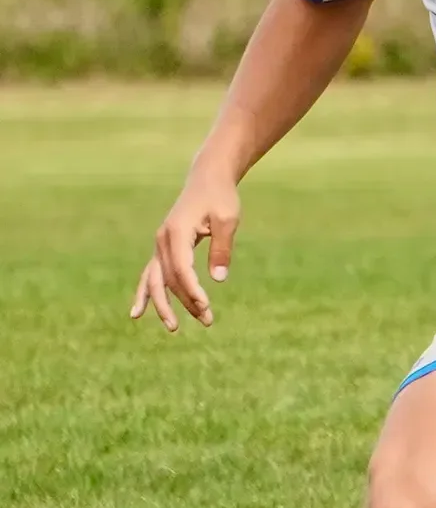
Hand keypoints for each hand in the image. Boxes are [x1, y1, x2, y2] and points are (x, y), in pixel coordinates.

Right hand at [130, 167, 240, 331]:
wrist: (207, 179)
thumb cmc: (220, 197)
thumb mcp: (227, 219)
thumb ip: (222, 248)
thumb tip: (218, 279)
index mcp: (177, 232)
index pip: (182, 269)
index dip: (192, 290)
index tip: (207, 305)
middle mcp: (162, 240)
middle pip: (168, 279)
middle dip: (184, 302)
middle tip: (206, 320)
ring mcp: (159, 244)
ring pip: (157, 280)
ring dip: (165, 304)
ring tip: (173, 328)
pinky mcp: (163, 248)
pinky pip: (151, 274)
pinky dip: (145, 293)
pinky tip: (137, 313)